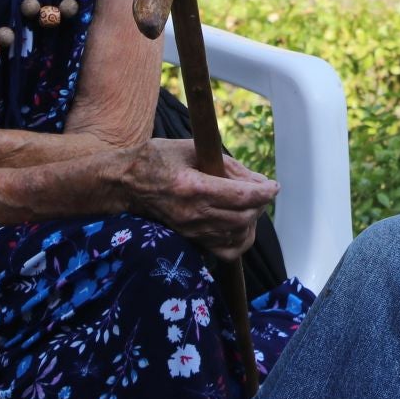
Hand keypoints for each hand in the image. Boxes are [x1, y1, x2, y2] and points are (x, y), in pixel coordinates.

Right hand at [127, 139, 278, 260]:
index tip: (274, 186)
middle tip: (262, 192)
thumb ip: (227, 164)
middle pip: (242, 218)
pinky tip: (241, 224)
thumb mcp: (191, 148)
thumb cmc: (157, 159)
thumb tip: (257, 180)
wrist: (125, 184)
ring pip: (237, 235)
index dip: (264, 192)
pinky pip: (224, 250)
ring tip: (251, 205)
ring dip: (252, 220)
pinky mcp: (189, 240)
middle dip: (260, 204)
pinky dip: (240, 239)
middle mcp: (192, 214)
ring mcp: (190, 231)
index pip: (240, 196)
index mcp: (192, 187)